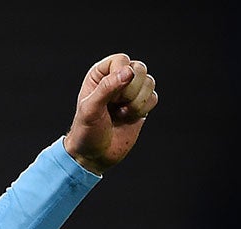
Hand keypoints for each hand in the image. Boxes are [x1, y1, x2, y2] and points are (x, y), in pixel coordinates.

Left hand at [65, 54, 157, 174]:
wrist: (94, 155)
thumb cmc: (86, 132)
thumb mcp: (90, 110)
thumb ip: (106, 88)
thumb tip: (129, 72)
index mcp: (101, 74)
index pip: (121, 61)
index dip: (120, 78)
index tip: (110, 98)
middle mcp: (117, 78)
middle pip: (139, 68)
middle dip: (130, 91)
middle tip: (115, 106)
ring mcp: (131, 91)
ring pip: (149, 82)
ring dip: (137, 102)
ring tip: (121, 113)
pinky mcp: (141, 104)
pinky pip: (154, 97)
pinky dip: (143, 109)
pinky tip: (128, 118)